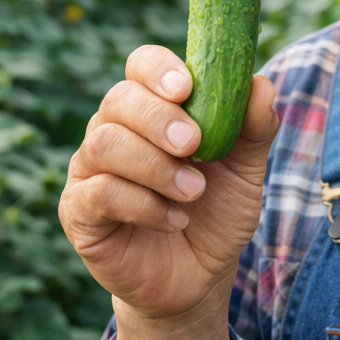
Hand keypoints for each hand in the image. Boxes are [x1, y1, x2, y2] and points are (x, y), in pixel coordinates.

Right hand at [59, 46, 278, 324]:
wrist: (199, 275)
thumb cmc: (218, 210)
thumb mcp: (247, 169)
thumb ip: (254, 127)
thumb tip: (261, 85)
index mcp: (154, 107)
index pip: (142, 64)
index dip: (159, 69)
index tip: (187, 87)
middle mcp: (115, 129)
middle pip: (119, 99)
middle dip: (160, 119)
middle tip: (196, 145)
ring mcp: (91, 169)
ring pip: (104, 143)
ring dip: (156, 166)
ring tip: (193, 192)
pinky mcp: (78, 212)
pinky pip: (98, 193)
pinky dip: (143, 204)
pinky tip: (174, 219)